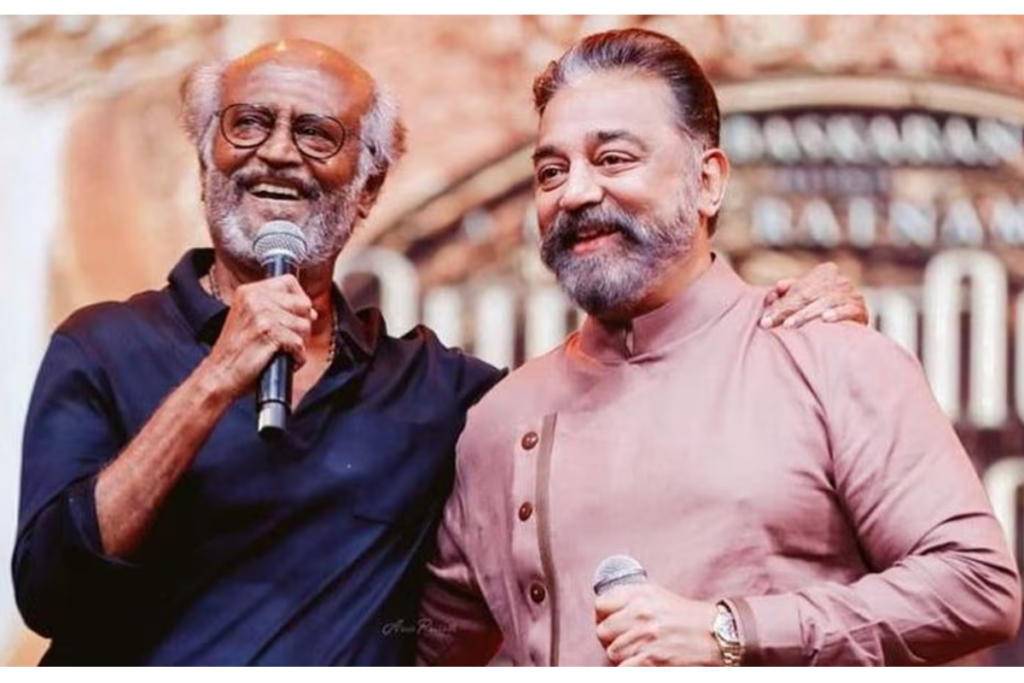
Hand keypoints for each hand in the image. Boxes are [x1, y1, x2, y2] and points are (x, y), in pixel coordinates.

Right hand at [201, 274, 314, 397]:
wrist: (219, 375)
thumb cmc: (237, 353)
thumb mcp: (250, 319)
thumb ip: (277, 308)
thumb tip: (312, 311)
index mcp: (249, 291)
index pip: (289, 282)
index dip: (300, 299)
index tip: (298, 315)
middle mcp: (255, 298)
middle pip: (303, 303)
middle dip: (302, 325)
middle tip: (286, 340)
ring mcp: (262, 314)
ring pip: (304, 325)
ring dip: (299, 343)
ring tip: (280, 351)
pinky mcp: (269, 333)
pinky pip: (300, 344)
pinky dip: (296, 358)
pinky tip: (281, 361)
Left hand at [595, 583, 719, 666]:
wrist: (717, 634)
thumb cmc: (688, 617)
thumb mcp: (658, 596)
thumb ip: (632, 599)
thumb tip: (603, 609)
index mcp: (641, 594)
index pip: (601, 605)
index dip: (602, 616)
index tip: (608, 622)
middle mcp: (641, 613)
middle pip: (603, 631)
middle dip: (611, 639)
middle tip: (623, 642)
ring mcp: (646, 638)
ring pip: (613, 653)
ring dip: (623, 656)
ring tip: (638, 653)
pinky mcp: (652, 660)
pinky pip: (624, 668)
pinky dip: (630, 668)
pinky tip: (642, 663)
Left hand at [760, 262, 867, 328]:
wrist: (851, 328)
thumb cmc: (820, 310)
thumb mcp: (804, 298)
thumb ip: (789, 293)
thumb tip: (778, 287)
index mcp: (825, 272)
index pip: (798, 288)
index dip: (779, 304)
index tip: (763, 320)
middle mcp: (840, 280)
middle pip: (808, 295)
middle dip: (786, 311)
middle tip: (770, 324)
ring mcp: (852, 294)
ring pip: (824, 302)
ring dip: (805, 315)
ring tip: (789, 325)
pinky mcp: (861, 310)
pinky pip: (848, 310)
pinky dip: (838, 314)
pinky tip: (826, 319)